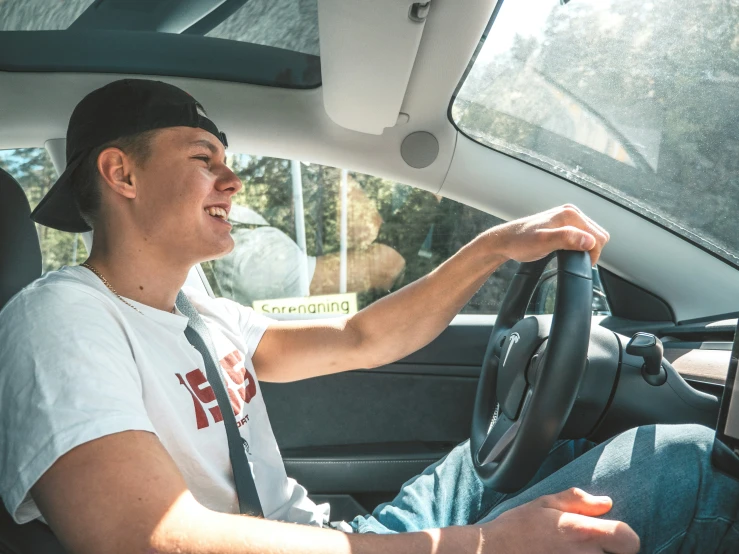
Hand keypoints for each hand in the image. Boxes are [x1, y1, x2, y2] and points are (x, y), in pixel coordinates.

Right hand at [479, 487, 639, 553]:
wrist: (491, 553)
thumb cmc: (516, 528)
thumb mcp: (544, 504)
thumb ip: (578, 501)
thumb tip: (606, 503)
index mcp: (582, 532)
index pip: (629, 540)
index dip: (624, 537)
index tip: (612, 537)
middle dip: (608, 552)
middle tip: (588, 547)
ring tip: (572, 553)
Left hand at [490, 205, 609, 264]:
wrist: (504, 241)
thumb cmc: (520, 242)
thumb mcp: (543, 242)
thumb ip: (567, 239)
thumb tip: (589, 241)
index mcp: (570, 214)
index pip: (598, 236)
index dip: (592, 254)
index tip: (580, 264)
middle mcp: (571, 212)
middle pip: (597, 234)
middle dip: (590, 250)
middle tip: (573, 261)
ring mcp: (566, 217)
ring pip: (590, 235)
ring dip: (584, 248)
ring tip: (568, 256)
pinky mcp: (562, 223)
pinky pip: (580, 235)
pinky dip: (577, 245)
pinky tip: (566, 251)